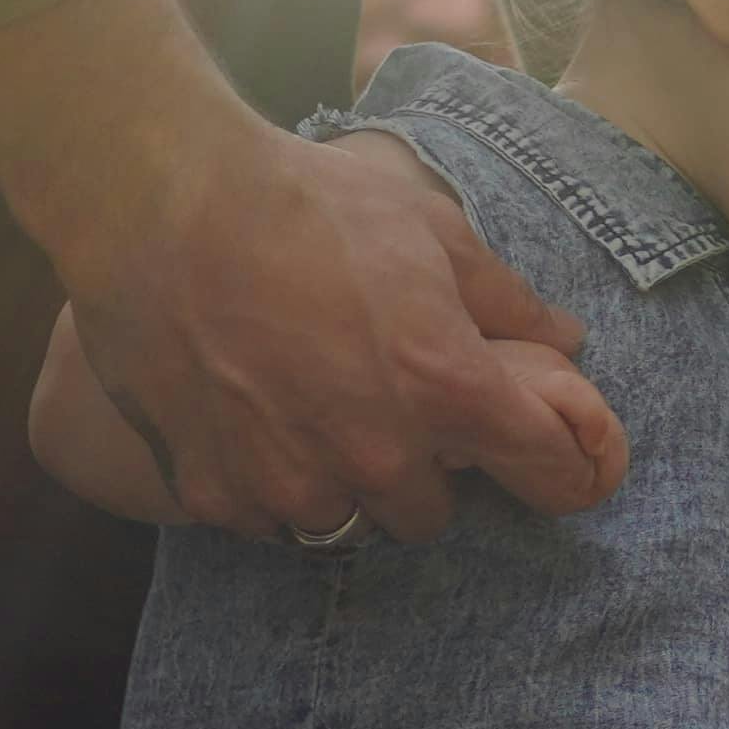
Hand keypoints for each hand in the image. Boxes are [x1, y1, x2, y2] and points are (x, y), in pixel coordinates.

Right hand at [0, 0, 622, 540]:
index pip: (546, 471)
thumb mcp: (430, 230)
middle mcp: (374, 453)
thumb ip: (505, 300)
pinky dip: (267, 486)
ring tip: (312, 416)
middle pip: (427, 514)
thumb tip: (565, 338)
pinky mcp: (215, 492)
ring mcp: (289, 481)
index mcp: (444, 386)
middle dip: (417, 472)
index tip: (549, 458)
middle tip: (386, 413)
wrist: (163, 207)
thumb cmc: (306, 205)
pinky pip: (266, 519)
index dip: (559, 466)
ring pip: (345, 523)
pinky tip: (251, 422)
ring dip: (341, 485)